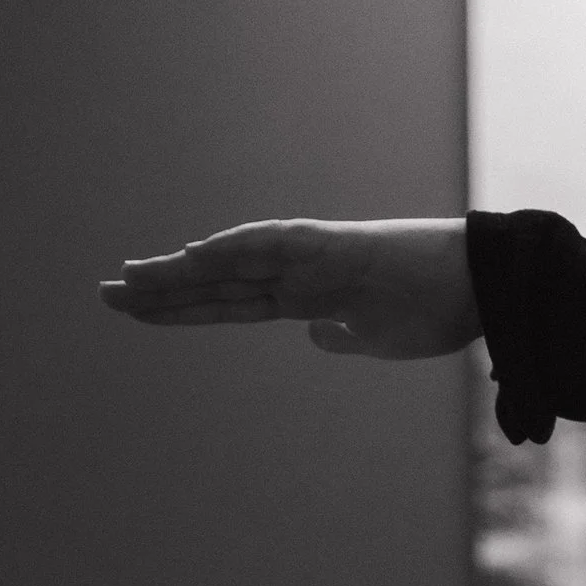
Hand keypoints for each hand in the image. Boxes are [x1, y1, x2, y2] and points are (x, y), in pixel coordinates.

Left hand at [99, 218, 478, 359]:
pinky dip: (229, 249)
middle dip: (162, 291)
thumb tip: (314, 337)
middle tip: (107, 294)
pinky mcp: (330, 245)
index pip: (229, 304)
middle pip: (215, 283)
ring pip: (229, 262)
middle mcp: (296, 273)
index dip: (184, 309)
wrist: (479, 288)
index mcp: (305, 298)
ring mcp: (309, 257)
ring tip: (128, 280)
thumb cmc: (436, 311)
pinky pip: (270, 245)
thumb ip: (342, 337)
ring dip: (179, 271)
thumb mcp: (378, 340)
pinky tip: (190, 255)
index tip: (142, 312)